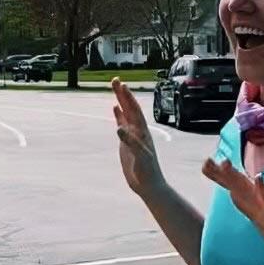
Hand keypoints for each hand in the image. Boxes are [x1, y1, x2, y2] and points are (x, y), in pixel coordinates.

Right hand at [112, 78, 164, 197]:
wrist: (148, 184)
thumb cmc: (147, 172)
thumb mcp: (140, 157)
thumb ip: (131, 142)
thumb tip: (120, 128)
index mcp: (142, 132)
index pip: (134, 111)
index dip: (128, 98)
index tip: (121, 85)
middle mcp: (138, 131)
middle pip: (130, 108)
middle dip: (123, 94)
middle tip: (114, 80)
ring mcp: (132, 136)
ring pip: (126, 114)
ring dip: (121, 101)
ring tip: (115, 87)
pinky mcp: (127, 143)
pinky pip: (122, 124)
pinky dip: (119, 115)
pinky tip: (115, 108)